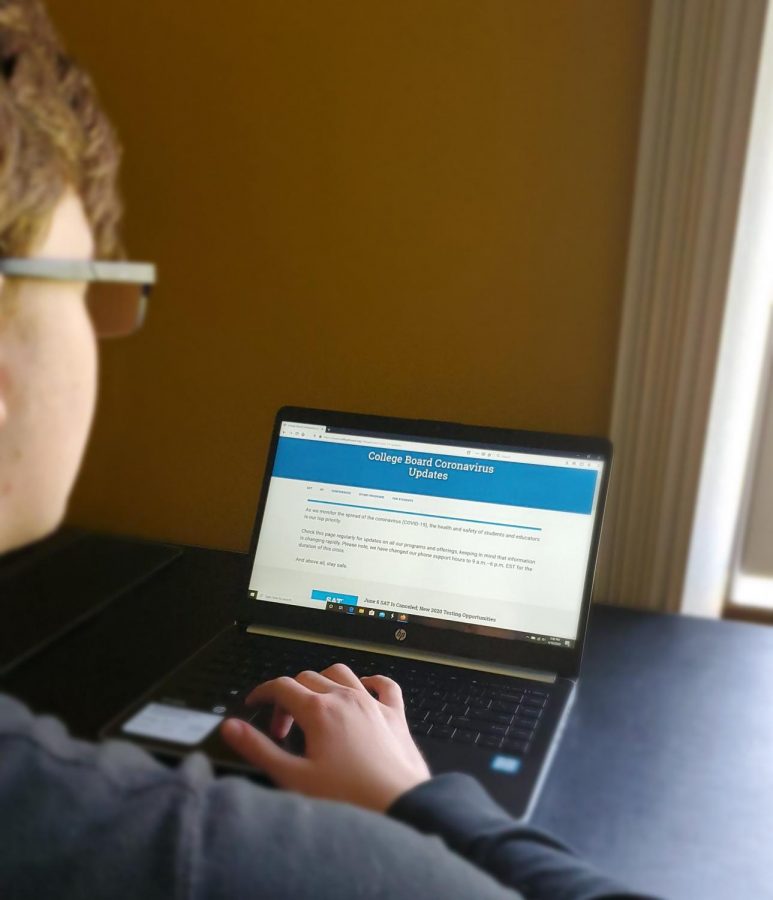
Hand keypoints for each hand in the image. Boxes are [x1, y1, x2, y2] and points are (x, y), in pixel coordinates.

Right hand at [220, 663, 430, 811]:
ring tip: (314, 705)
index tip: (253, 703)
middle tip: (281, 728)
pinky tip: (362, 690)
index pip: (281, 686)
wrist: (399, 807)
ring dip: (322, 682)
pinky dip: (370, 682)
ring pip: (341, 673)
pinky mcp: (394, 715)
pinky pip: (383, 685)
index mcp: (318, 710)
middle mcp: (345, 698)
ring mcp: (372, 703)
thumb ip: (259, 749)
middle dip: (288, 696)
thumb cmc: (347, 798)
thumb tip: (232, 728)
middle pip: (307, 679)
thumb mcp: (293, 777)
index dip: (263, 692)